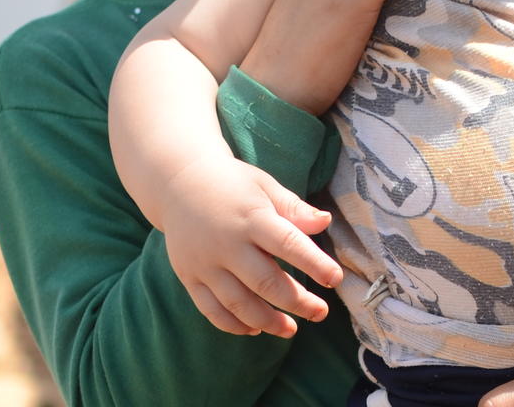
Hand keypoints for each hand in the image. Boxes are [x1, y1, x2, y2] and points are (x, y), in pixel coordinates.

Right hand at [159, 153, 341, 337]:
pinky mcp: (188, 276)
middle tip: (320, 312)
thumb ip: (294, 208)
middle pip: (265, 282)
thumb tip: (325, 222)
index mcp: (251, 217)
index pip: (288, 244)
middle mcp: (226, 243)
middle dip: (297, 302)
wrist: (178, 183)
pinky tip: (254, 329)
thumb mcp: (265, 186)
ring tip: (290, 329)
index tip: (335, 279)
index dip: (314, 264)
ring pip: (238, 303)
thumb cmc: (233, 184)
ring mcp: (204, 263)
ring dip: (267, 321)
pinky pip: (211, 309)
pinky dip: (233, 324)